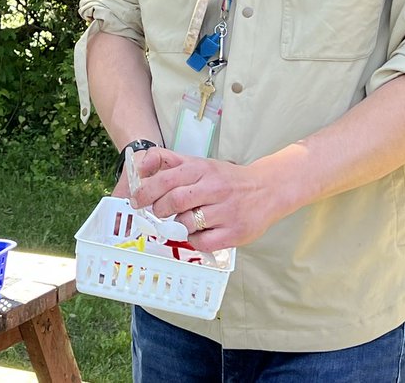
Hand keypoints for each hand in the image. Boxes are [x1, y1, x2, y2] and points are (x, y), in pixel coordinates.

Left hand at [129, 147, 280, 250]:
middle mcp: (215, 188)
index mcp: (203, 169)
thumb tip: (141, 166)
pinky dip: (194, 239)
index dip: (147, 191)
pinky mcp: (236, 232)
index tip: (137, 200)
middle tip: (158, 213)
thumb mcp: (200, 164)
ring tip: (183, 221)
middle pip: (175, 201)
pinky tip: (198, 232)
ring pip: (188, 223)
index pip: (167, 179)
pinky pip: (203, 242)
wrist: (268, 189)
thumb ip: (170, 162)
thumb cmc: (227, 179)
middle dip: (160, 209)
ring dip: (178, 225)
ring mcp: (227, 211)